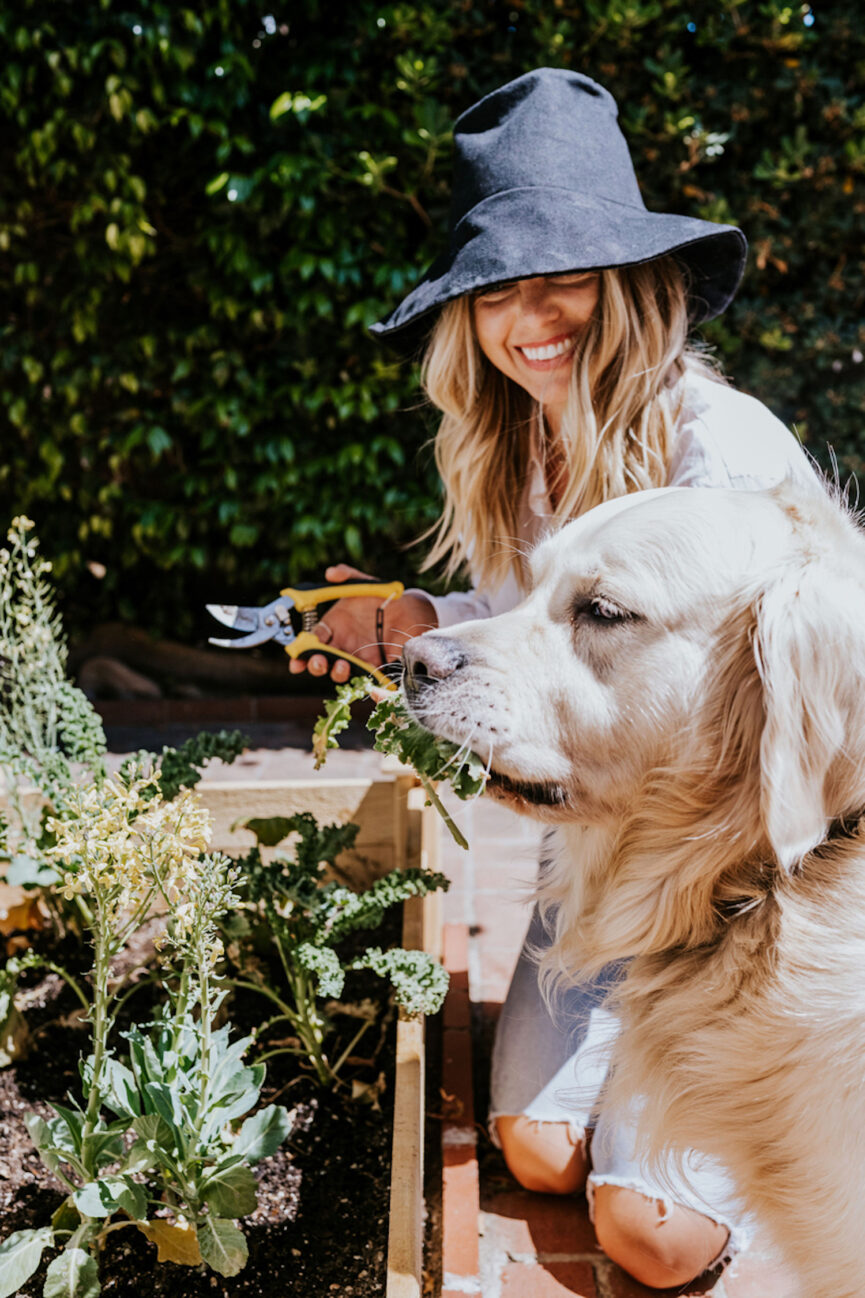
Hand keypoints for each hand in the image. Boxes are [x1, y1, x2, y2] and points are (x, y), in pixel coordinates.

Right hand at [288, 563, 436, 683]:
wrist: (408, 609)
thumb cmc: (380, 595)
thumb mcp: (363, 583)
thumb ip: (347, 575)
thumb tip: (331, 572)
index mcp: (333, 626)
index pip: (312, 641)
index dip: (302, 650)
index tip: (298, 658)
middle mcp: (341, 644)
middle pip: (322, 660)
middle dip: (316, 664)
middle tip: (319, 663)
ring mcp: (357, 656)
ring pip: (340, 671)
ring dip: (337, 672)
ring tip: (342, 666)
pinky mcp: (375, 665)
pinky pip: (365, 676)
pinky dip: (361, 680)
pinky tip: (363, 677)